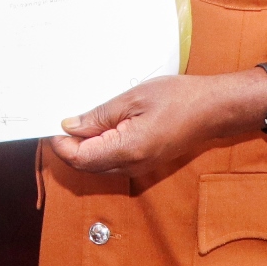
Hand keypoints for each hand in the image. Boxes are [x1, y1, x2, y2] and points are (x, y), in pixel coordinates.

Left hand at [48, 73, 262, 176]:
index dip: (60, 144)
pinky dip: (100, 147)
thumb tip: (71, 126)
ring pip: (98, 164)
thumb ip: (99, 116)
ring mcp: (138, 167)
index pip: (79, 158)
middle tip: (64, 119)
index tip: (53, 125)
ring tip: (83, 118)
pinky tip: (101, 126)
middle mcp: (131, 166)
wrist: (214, 109)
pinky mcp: (144, 162)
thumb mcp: (133, 98)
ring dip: (85, 146)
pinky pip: (112, 161)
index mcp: (127, 150)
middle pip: (85, 165)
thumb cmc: (180, 98)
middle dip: (69, 145)